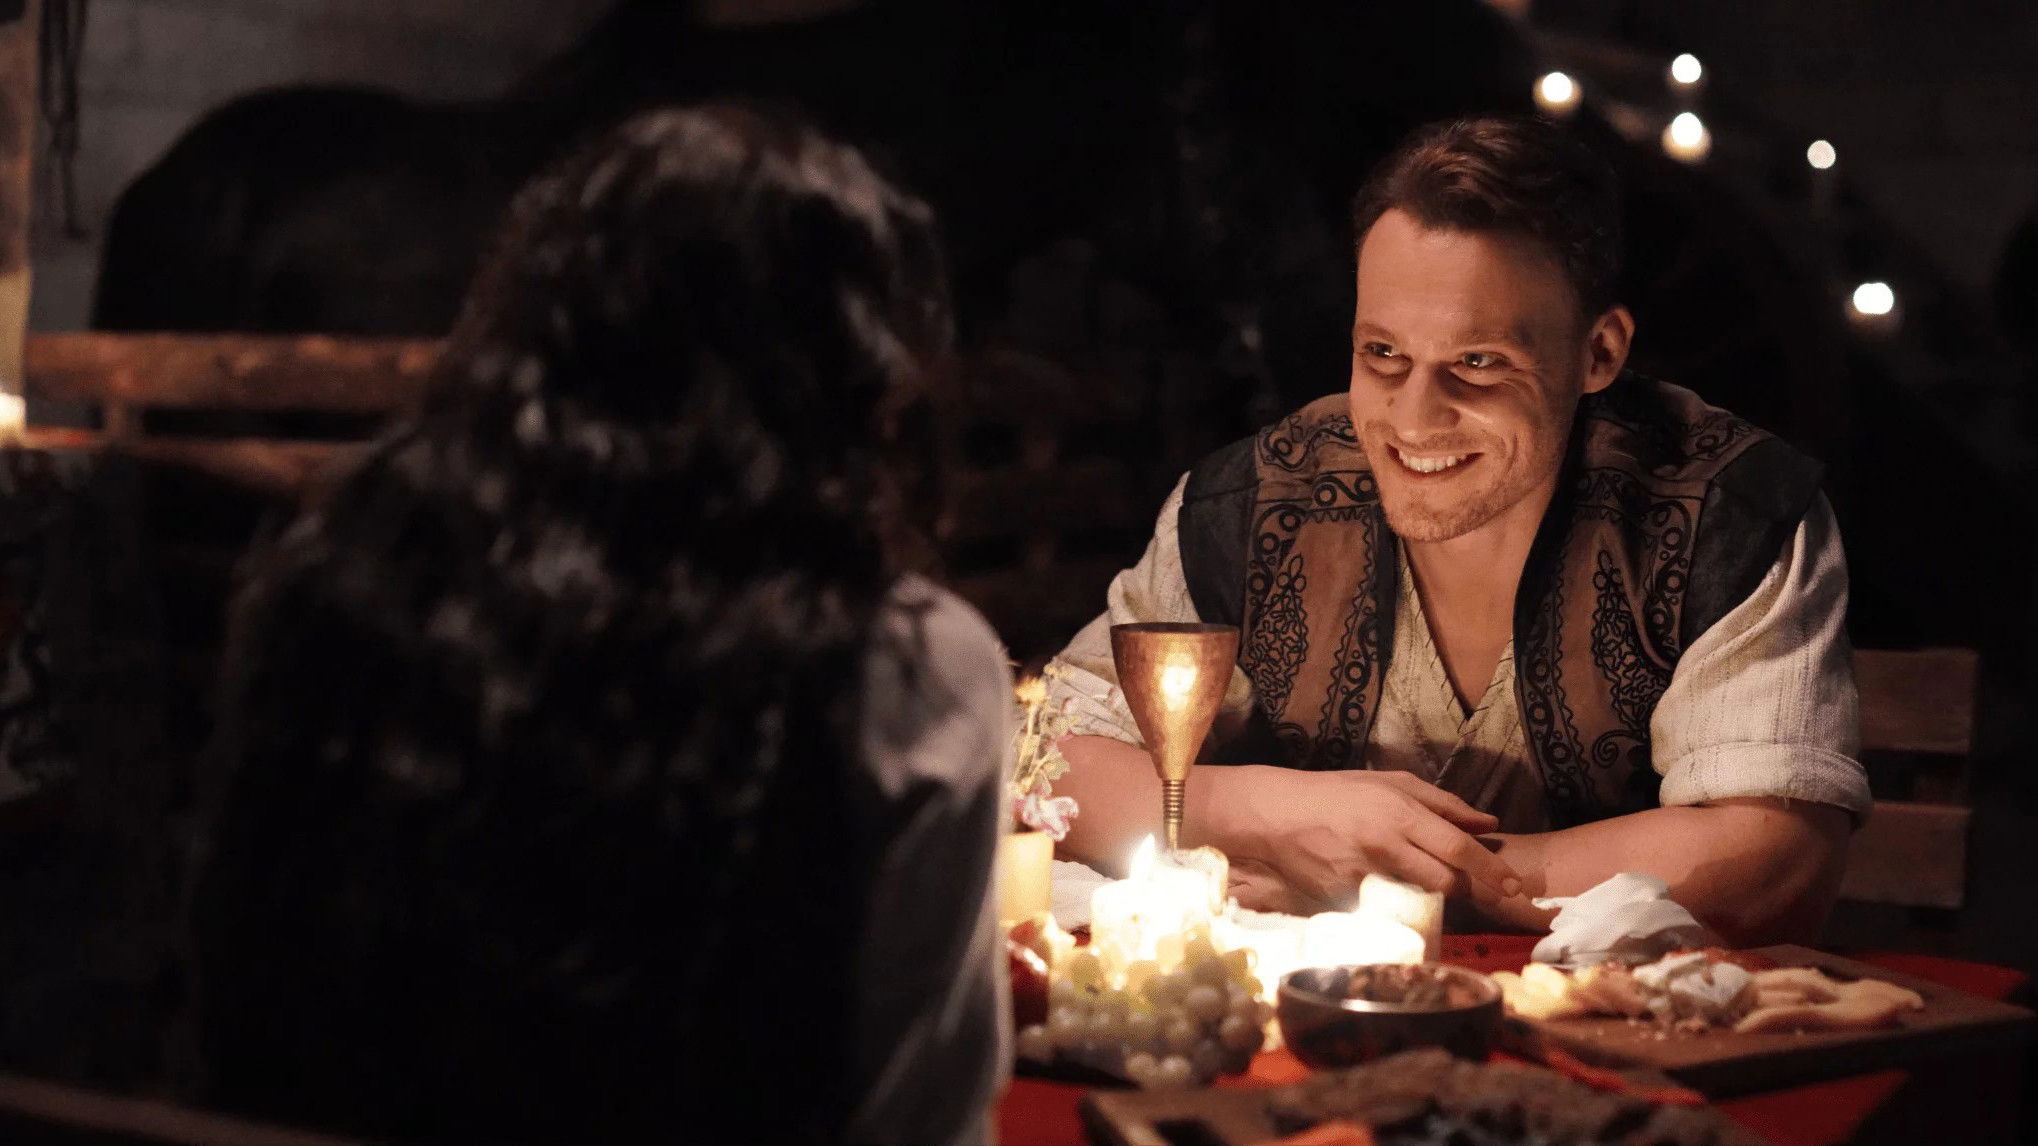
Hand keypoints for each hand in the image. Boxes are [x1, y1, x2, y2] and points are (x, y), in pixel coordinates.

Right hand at [1208, 765, 1522, 904]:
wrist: (1274, 816)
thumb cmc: (1335, 793)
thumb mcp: (1387, 783)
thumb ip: (1441, 802)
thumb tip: (1486, 823)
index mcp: (1398, 812)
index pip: (1458, 847)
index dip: (1490, 870)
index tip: (1515, 886)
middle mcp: (1385, 845)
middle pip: (1446, 882)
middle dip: (1465, 889)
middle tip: (1467, 885)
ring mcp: (1364, 875)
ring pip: (1419, 898)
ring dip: (1431, 896)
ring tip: (1420, 881)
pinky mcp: (1345, 898)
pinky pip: (1385, 907)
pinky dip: (1393, 903)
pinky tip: (1381, 888)